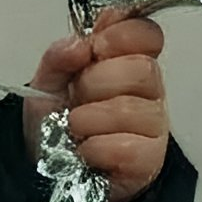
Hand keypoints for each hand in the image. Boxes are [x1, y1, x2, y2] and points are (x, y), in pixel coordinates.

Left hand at [19, 9, 169, 201]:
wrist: (48, 167)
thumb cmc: (56, 117)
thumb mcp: (47, 79)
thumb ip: (60, 55)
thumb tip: (80, 45)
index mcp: (128, 59)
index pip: (147, 33)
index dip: (124, 34)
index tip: (96, 44)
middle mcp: (149, 90)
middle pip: (141, 69)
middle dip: (95, 81)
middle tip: (77, 95)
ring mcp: (153, 125)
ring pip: (131, 109)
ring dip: (89, 118)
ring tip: (76, 126)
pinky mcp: (149, 160)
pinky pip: (127, 147)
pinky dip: (95, 148)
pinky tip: (87, 150)